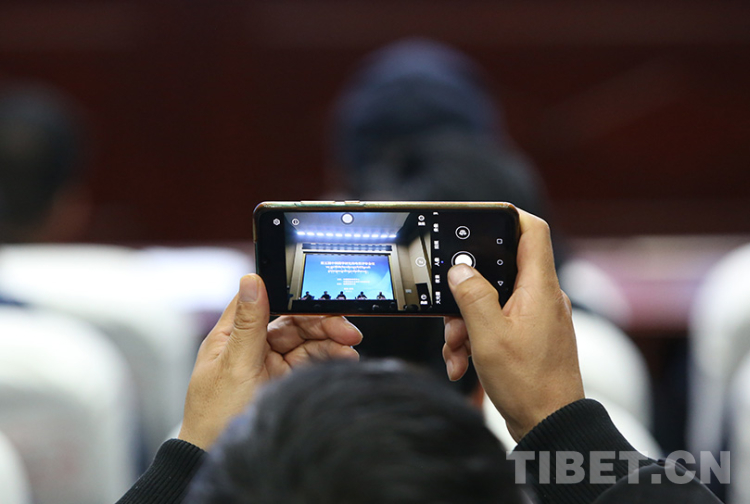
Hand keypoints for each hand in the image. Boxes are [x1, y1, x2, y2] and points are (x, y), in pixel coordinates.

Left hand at [178, 274, 361, 448]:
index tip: (321, 299)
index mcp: (232, 333)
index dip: (294, 295)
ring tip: (349, 350)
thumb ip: (248, 324)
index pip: (265, 300)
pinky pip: (310, 361)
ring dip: (330, 341)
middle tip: (348, 331)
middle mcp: (251, 344)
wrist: (216, 456)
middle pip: (293, 320)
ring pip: (306, 340)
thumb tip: (251, 280)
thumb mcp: (233, 365)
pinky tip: (342, 359)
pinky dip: (328, 358)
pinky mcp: (283, 379)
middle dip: (322, 322)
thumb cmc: (214, 415)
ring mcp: (269, 362)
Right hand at [443, 209, 583, 441]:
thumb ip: (472, 296)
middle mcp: (541, 298)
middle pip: (499, 271)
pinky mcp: (529, 337)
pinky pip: (497, 323)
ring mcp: (536, 318)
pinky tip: (462, 363)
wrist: (549, 426)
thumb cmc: (527, 383)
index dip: (508, 217)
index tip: (480, 220)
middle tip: (452, 316)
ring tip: (456, 350)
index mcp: (539, 288)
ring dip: (466, 322)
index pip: (533, 232)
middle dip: (467, 292)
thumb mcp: (488, 335)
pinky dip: (476, 338)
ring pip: (492, 300)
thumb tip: (459, 270)